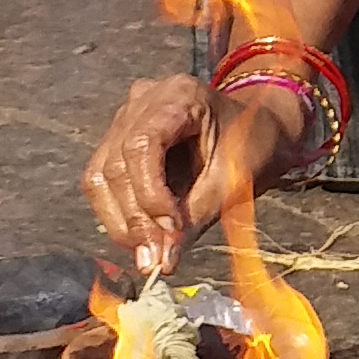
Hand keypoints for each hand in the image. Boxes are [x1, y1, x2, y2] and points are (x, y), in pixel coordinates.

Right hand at [83, 71, 302, 269]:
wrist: (258, 129)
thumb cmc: (253, 146)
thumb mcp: (235, 181)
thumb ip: (196, 217)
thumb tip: (162, 262)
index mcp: (178, 96)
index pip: (141, 145)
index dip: (149, 193)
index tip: (170, 230)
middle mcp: (142, 101)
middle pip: (115, 165)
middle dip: (134, 219)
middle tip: (155, 260)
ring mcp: (125, 118)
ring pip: (99, 178)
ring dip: (122, 223)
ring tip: (150, 255)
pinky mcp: (118, 140)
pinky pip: (103, 182)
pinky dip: (120, 215)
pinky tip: (143, 238)